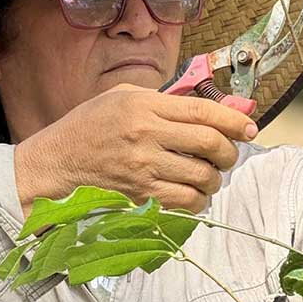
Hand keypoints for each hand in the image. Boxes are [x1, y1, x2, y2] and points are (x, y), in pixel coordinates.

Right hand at [12, 82, 254, 214]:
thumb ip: (170, 102)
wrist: (54, 165)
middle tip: (226, 156)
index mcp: (142, 105)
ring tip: (207, 176)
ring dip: (214, 180)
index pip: (203, 111)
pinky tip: (191, 194)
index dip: (234, 122)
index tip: (249, 130)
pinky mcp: (139, 196)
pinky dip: (198, 201)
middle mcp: (144, 134)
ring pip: (203, 176)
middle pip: (210, 144)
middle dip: (228, 153)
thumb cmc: (90, 128)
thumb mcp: (124, 99)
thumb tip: (222, 110)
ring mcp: (142, 168)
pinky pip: (187, 203)